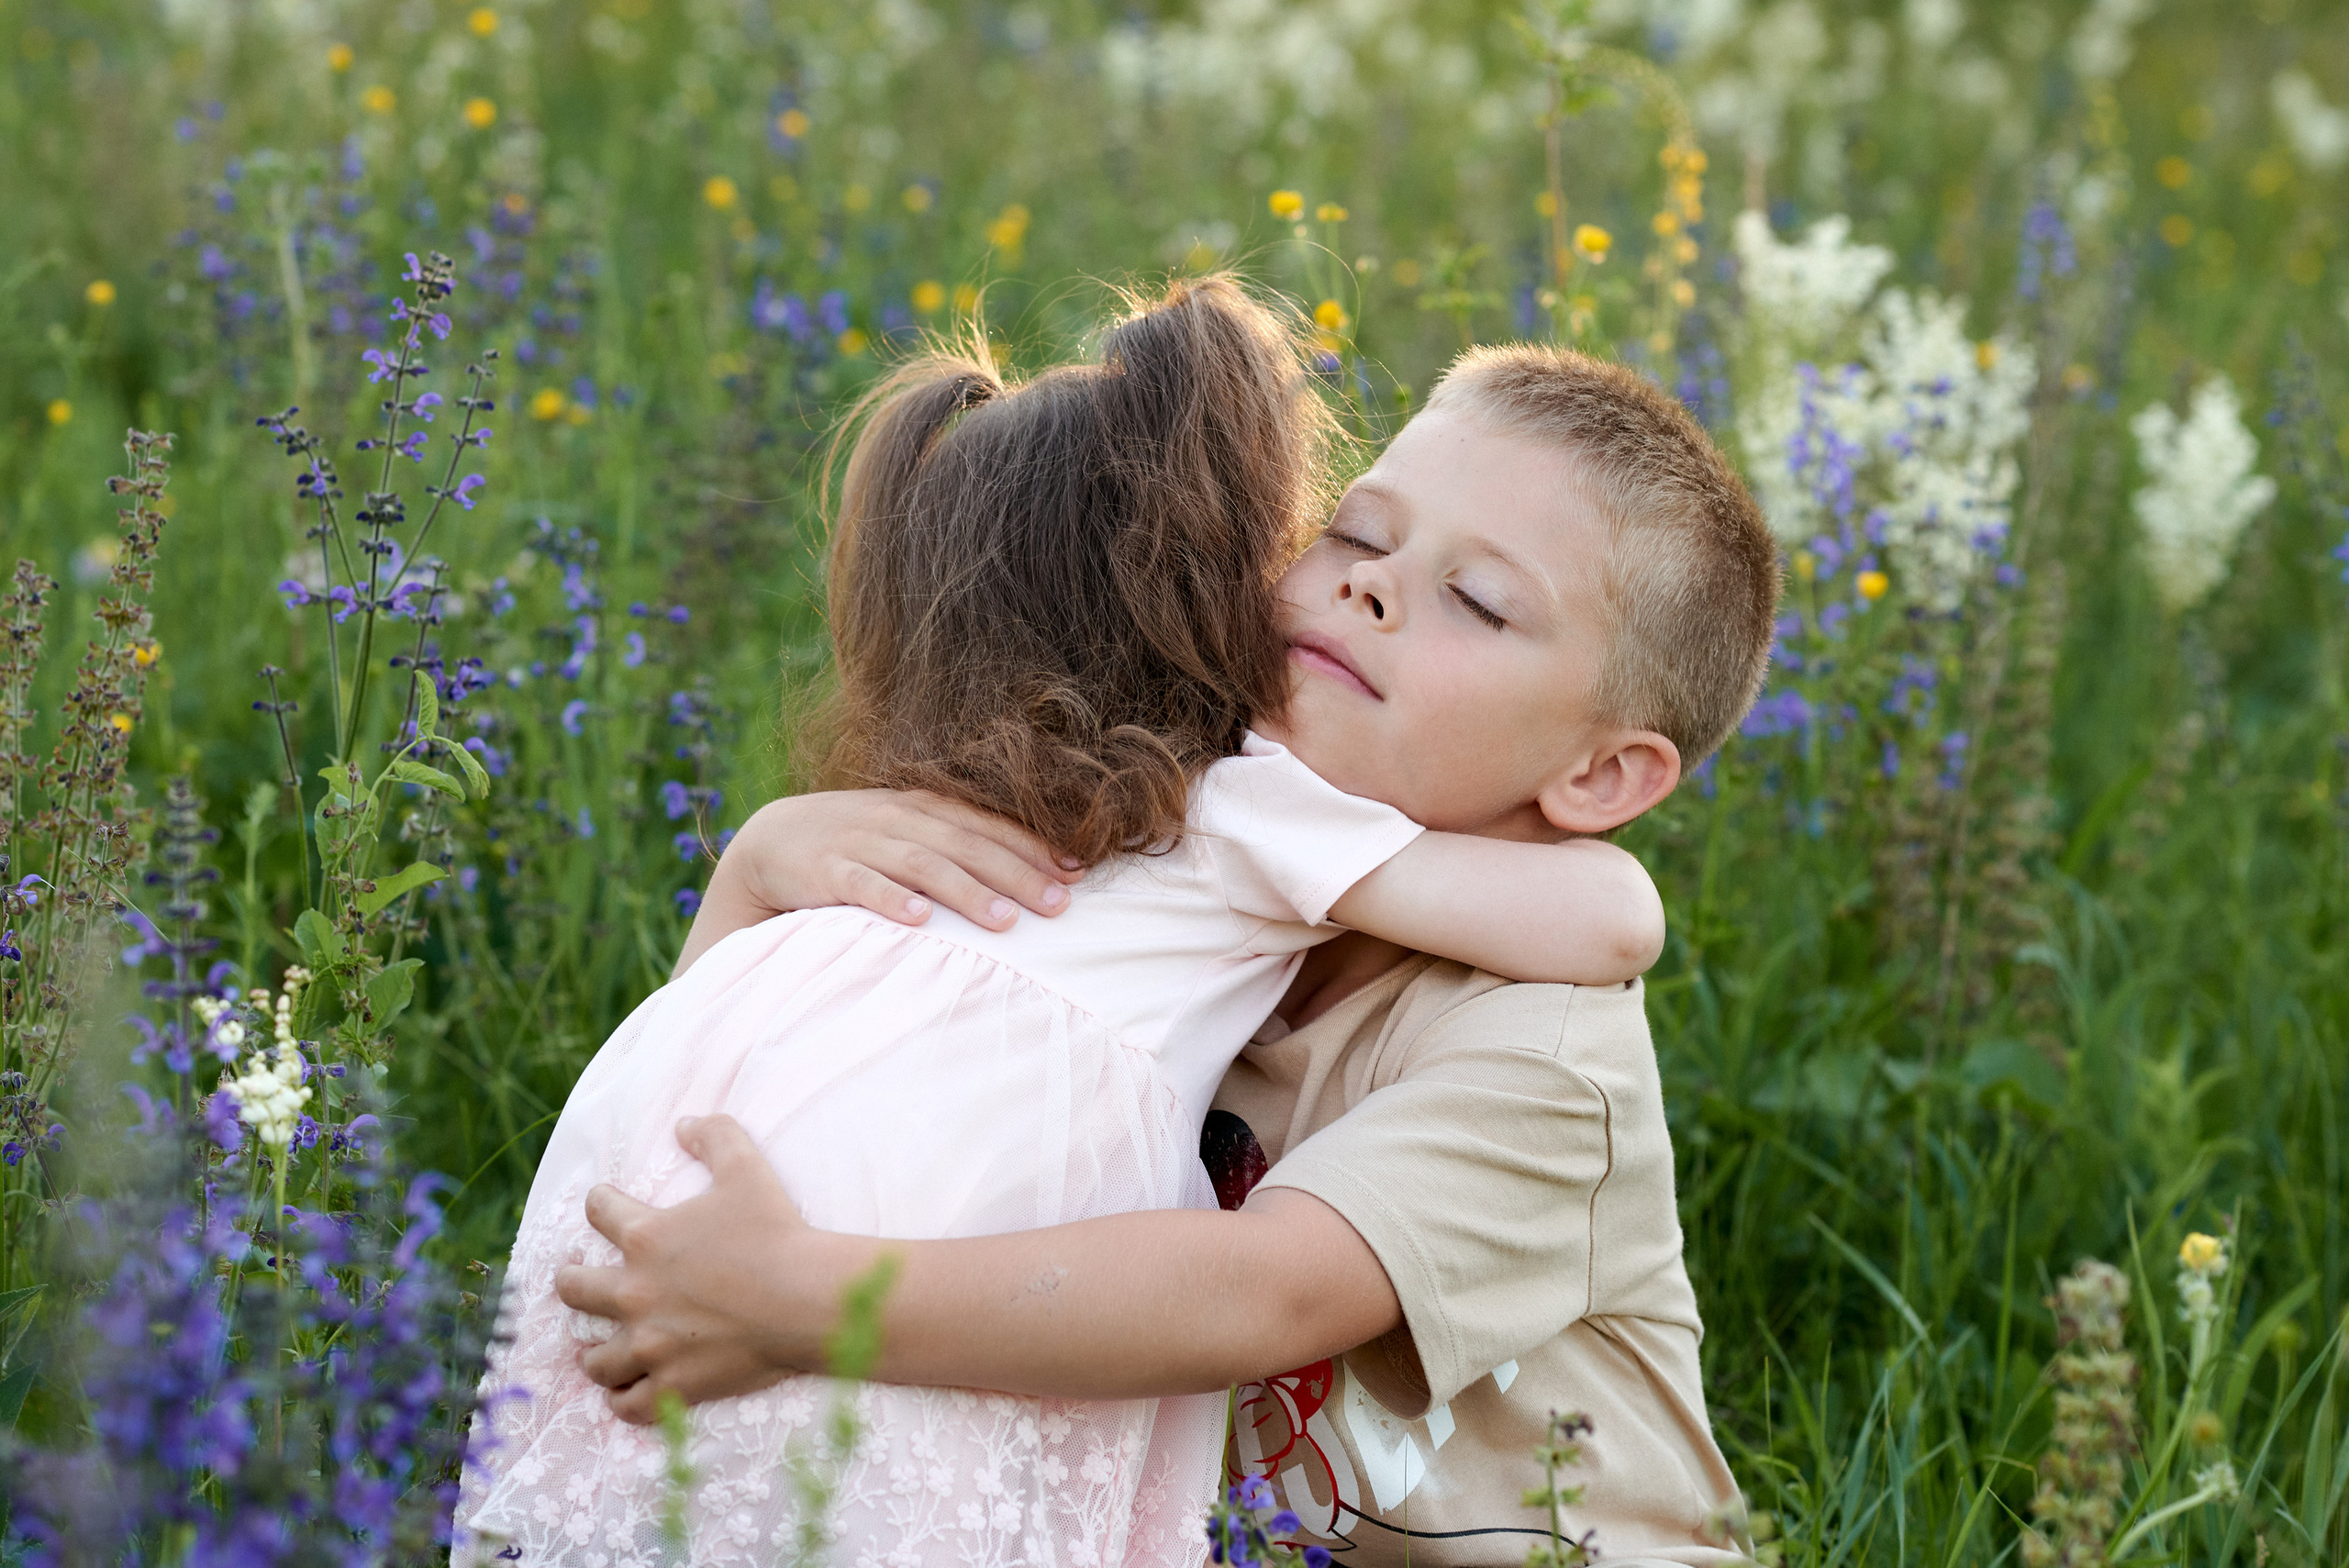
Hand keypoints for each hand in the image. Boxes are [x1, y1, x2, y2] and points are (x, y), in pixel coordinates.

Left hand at [555, 1115, 865, 1422]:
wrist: (806, 1299)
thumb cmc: (776, 1232)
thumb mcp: (746, 1168)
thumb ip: (714, 1135)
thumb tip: (685, 1122)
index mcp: (645, 1237)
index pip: (598, 1210)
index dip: (601, 1203)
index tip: (607, 1205)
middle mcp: (633, 1292)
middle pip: (574, 1288)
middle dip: (572, 1281)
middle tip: (580, 1281)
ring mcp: (649, 1345)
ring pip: (594, 1358)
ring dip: (593, 1351)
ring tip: (597, 1349)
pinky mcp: (671, 1385)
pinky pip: (627, 1404)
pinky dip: (623, 1399)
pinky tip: (627, 1392)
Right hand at [677, 790, 1083, 975]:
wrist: (772, 840)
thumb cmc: (858, 842)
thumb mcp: (907, 832)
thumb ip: (957, 843)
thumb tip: (1029, 869)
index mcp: (923, 808)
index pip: (987, 825)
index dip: (1034, 846)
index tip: (1079, 871)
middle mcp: (898, 820)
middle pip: (967, 846)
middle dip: (1017, 874)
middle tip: (1060, 904)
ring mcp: (861, 843)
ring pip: (923, 865)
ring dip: (967, 892)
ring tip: (1006, 923)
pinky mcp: (826, 871)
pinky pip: (862, 885)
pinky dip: (891, 900)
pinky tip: (919, 920)